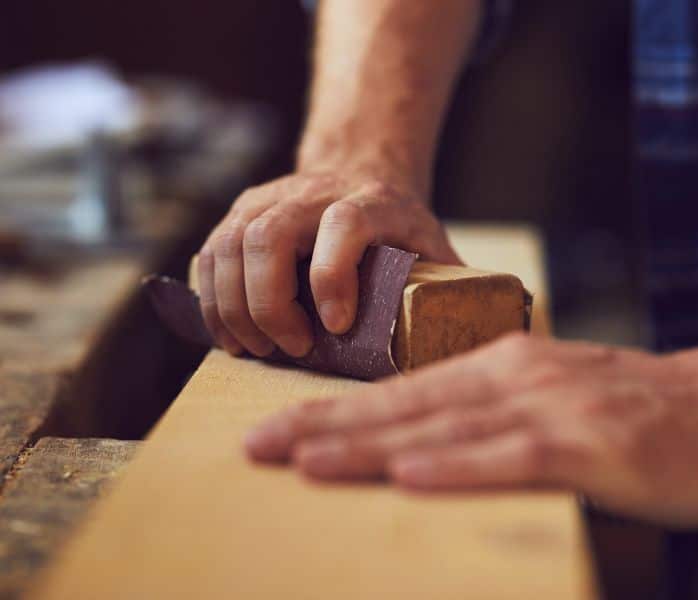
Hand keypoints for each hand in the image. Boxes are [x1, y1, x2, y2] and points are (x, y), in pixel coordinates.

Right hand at [197, 171, 458, 357]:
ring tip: (258, 350)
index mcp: (371, 200)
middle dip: (269, 305)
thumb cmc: (398, 223)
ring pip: (229, 246)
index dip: (333, 275)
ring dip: (234, 309)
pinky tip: (230, 335)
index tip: (336, 327)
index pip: (344, 225)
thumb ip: (448, 285)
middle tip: (292, 349)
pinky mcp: (239, 214)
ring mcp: (267, 199)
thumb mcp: (433, 245)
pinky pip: (208, 255)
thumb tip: (476, 343)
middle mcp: (310, 193)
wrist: (358, 168)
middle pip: (267, 238)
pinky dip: (211, 300)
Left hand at [244, 332, 697, 527]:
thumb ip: (493, 413)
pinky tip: (407, 474)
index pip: (401, 392)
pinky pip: (512, 458)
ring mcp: (550, 408)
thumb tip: (427, 444)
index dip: (335, 411)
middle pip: (403, 406)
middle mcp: (513, 378)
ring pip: (442, 429)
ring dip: (368, 445)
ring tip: (302, 461)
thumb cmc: (637, 410)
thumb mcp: (553, 397)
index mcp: (500, 367)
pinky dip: (457, 466)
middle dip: (324, 426)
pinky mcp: (590, 445)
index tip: (277, 430)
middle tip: (256, 446)